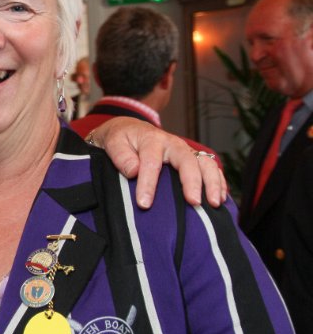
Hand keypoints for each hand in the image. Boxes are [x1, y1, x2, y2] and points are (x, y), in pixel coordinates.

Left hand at [86, 118, 226, 208]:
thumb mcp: (113, 143)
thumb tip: (134, 171)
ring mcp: (186, 151)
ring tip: (214, 203)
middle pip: (187, 161)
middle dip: (192, 182)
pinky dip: (218, 183)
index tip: (144, 204)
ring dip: (212, 183)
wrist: (129, 129)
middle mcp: (173, 144)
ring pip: (205, 163)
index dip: (148, 184)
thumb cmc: (121, 139)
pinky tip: (220, 199)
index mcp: (151, 140)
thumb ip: (121, 156)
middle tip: (193, 202)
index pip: (151, 163)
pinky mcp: (193, 159)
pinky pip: (211, 169)